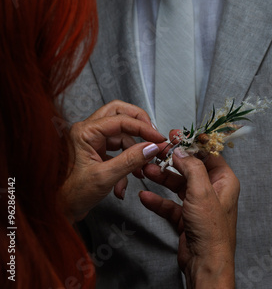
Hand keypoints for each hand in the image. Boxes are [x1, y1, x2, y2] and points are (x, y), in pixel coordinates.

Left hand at [61, 100, 165, 222]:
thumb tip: (151, 147)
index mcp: (84, 132)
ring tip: (140, 171)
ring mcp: (92, 141)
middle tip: (153, 136)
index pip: (121, 120)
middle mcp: (87, 132)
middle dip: (139, 125)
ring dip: (134, 152)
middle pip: (120, 114)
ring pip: (122, 135)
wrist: (58, 211)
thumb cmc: (71, 194)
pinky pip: (119, 150)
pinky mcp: (97, 152)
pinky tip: (126, 181)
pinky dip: (127, 163)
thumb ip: (131, 160)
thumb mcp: (105, 177)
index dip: (143, 128)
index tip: (158, 138)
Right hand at [140, 136, 239, 288]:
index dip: (192, 143)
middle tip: (157, 151)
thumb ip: (192, 168)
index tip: (177, 135)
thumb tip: (182, 151)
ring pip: (178, 185)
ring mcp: (199, 204)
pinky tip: (145, 196)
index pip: (208, 155)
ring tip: (146, 170)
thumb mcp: (202, 192)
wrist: (205, 263)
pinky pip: (170, 204)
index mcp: (224, 181)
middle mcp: (213, 191)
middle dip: (172, 160)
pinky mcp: (186, 218)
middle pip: (190, 168)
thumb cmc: (212, 231)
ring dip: (162, 178)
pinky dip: (157, 200)